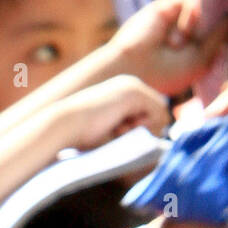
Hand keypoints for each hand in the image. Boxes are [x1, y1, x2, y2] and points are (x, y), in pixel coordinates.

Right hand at [48, 75, 166, 150]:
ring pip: (162, 115)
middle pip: (161, 113)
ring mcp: (133, 86)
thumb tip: (162, 143)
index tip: (118, 132)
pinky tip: (121, 126)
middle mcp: (131, 84)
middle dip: (145, 130)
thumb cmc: (83, 135)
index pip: (154, 113)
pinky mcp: (134, 93)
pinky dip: (144, 127)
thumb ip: (134, 130)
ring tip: (117, 128)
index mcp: (124, 91)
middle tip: (117, 130)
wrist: (64, 125)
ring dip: (143, 130)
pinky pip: (160, 116)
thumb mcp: (114, 132)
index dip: (144, 130)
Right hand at [114, 0, 227, 95]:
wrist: (135, 69)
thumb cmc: (168, 72)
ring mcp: (183, 16)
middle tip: (218, 35)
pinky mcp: (171, 4)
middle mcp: (197, 29)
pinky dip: (193, 12)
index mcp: (206, 46)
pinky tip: (183, 31)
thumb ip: (218, 38)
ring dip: (203, 22)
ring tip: (189, 41)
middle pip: (221, 12)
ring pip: (208, 3)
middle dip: (224, 19)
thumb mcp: (201, 59)